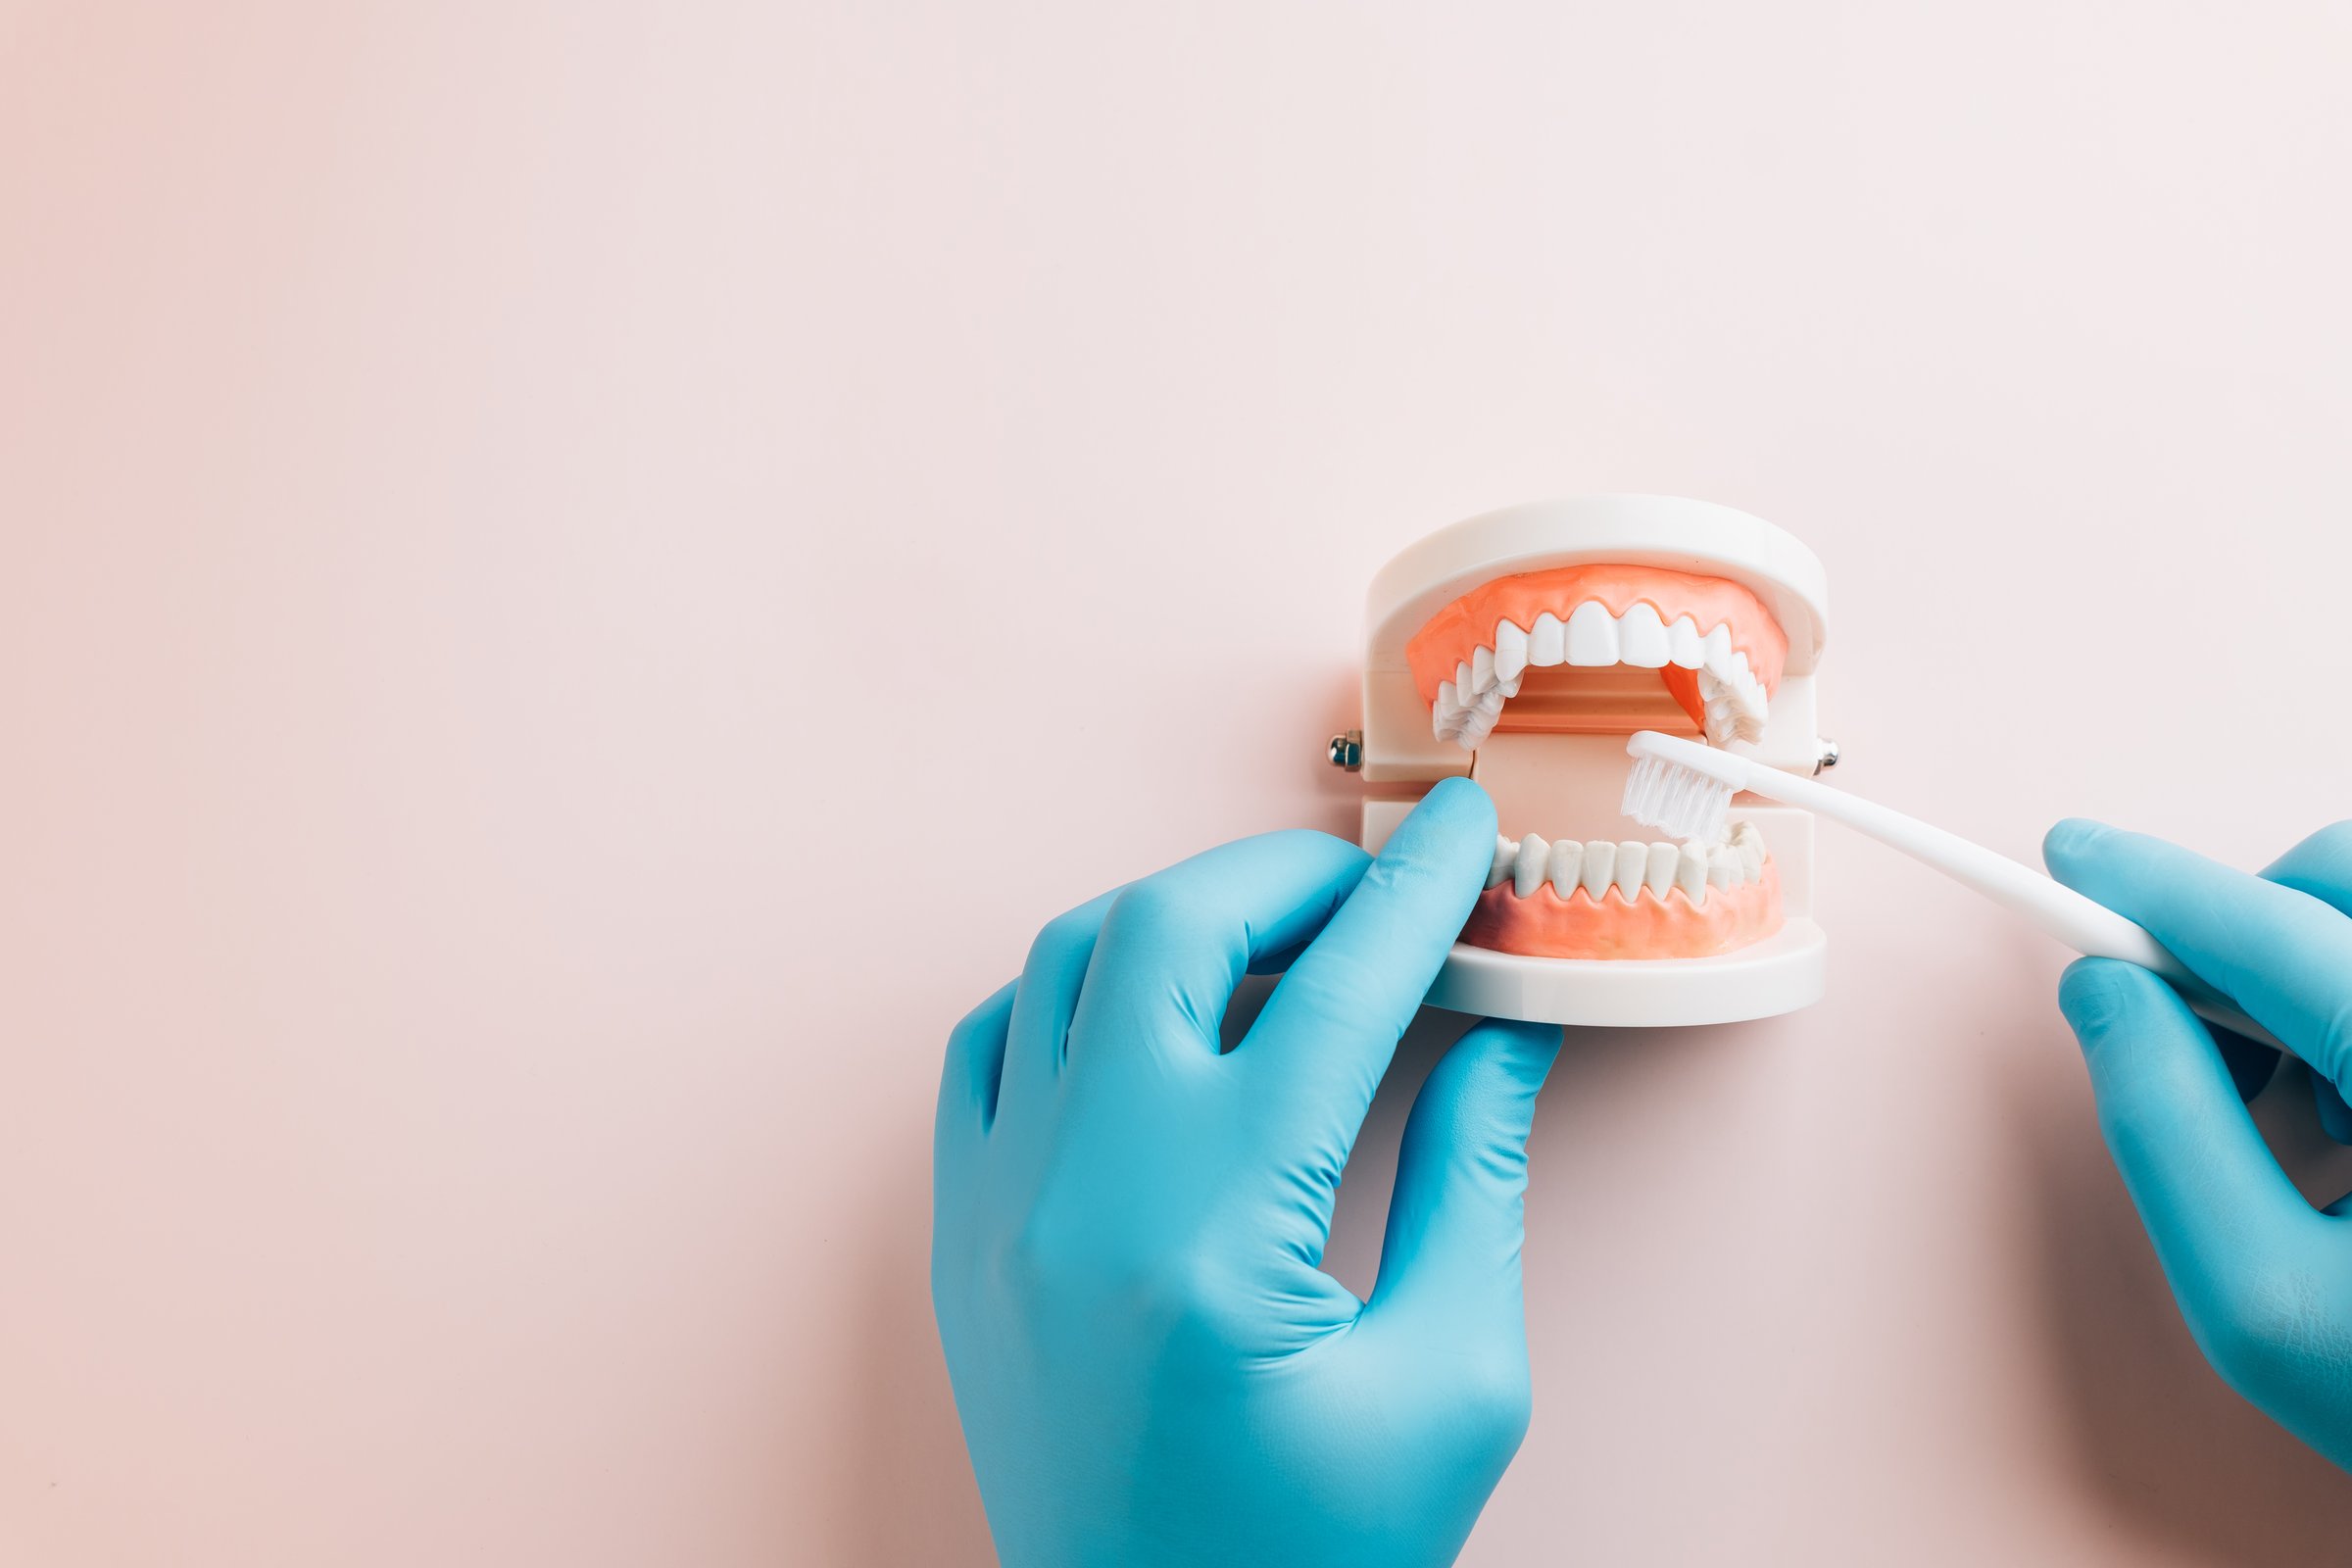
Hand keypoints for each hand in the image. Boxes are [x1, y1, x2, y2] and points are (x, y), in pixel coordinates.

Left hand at [931, 779, 1562, 1566]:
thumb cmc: (1314, 1562)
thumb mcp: (1449, 1387)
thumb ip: (1474, 1183)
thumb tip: (1505, 1033)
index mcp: (1212, 1235)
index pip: (1334, 997)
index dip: (1414, 897)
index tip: (1464, 831)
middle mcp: (1077, 1193)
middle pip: (1169, 930)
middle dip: (1288, 876)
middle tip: (1380, 888)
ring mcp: (994, 1207)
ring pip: (1064, 962)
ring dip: (1179, 914)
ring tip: (1281, 937)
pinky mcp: (956, 1237)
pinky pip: (986, 1045)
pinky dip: (1070, 989)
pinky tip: (1151, 1011)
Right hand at [2045, 818, 2351, 1469]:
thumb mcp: (2254, 1300)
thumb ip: (2162, 1130)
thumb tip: (2105, 996)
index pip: (2281, 935)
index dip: (2159, 887)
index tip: (2075, 856)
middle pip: (2341, 887)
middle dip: (2244, 930)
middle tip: (2202, 1042)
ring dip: (2303, 975)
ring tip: (2306, 1113)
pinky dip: (2347, 1005)